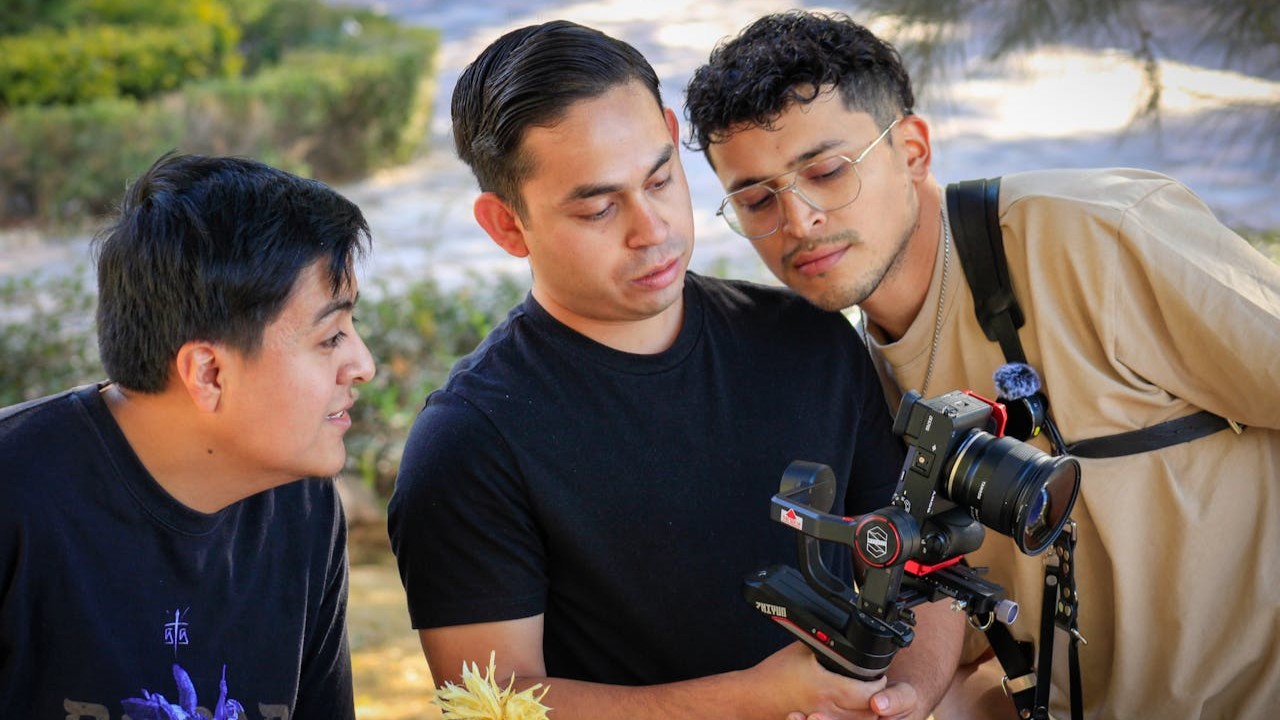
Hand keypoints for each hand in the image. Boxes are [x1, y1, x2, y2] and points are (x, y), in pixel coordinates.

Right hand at [753, 642, 895, 719]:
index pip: (870, 694)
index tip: (876, 675)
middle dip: (875, 699)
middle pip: (869, 713)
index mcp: (827, 688)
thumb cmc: (773, 674)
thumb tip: (843, 633)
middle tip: (873, 686)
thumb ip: (826, 643)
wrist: (752, 696)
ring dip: (865, 712)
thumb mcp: (802, 649)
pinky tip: (848, 710)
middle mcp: (827, 709)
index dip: (878, 684)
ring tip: (862, 698)